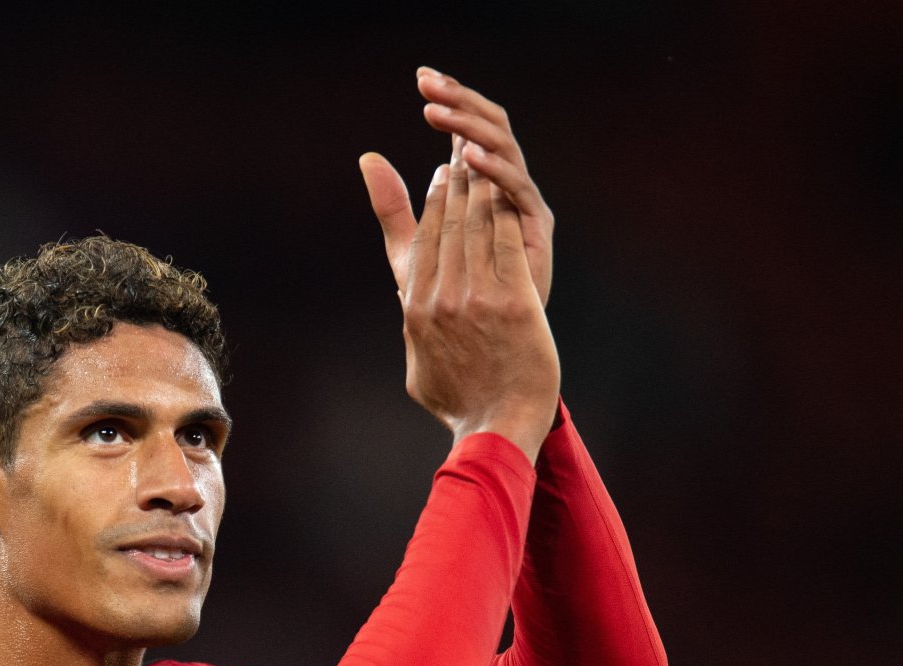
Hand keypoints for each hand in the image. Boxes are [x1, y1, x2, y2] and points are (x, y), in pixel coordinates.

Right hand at [359, 129, 559, 460]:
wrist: (496, 424)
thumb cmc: (458, 400)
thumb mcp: (417, 363)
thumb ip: (411, 324)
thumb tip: (407, 308)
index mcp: (415, 309)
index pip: (421, 239)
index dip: (432, 200)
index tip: (441, 176)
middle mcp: (440, 298)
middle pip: (445, 224)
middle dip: (454, 182)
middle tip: (464, 154)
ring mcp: (476, 298)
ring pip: (474, 225)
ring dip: (478, 187)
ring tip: (485, 162)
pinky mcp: (513, 301)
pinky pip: (505, 242)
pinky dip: (503, 212)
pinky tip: (508, 191)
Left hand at [365, 69, 554, 306]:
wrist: (482, 351)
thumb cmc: (449, 305)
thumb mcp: (412, 250)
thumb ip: (394, 207)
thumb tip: (367, 157)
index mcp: (480, 187)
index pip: (466, 129)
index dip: (449, 102)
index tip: (423, 78)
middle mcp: (504, 189)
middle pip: (488, 128)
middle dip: (459, 101)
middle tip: (429, 80)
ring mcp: (521, 205)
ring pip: (503, 149)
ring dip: (469, 126)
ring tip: (438, 112)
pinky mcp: (534, 228)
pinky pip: (517, 190)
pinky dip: (494, 170)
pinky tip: (467, 158)